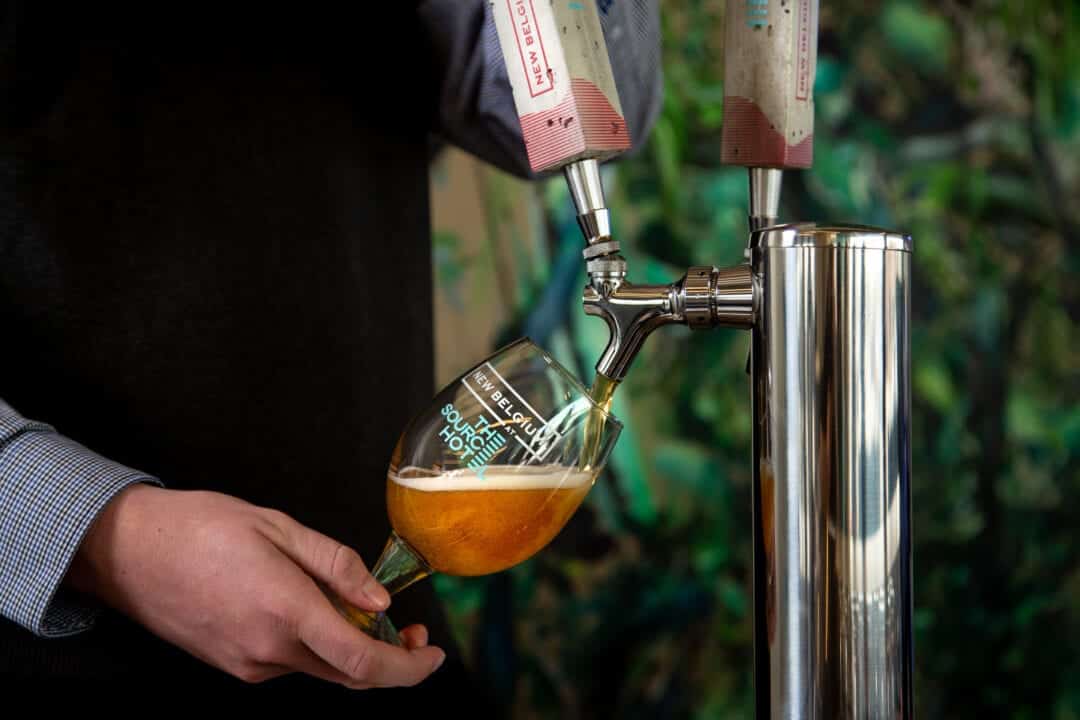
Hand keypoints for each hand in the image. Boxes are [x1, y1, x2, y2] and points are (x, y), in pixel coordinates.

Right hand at [67, 484, 445, 687]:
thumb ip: (337, 565)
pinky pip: (291, 662)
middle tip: (409, 629)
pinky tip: (313, 611)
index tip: (432, 655)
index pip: (362, 662)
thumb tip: (380, 600)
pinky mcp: (232, 665)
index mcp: (286, 610)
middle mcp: (267, 649)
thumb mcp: (279, 527)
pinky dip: (317, 645)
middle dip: (389, 659)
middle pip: (348, 674)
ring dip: (351, 649)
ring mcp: (247, 664)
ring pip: (320, 668)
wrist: (126, 550)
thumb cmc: (200, 526)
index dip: (407, 668)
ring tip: (359, 608)